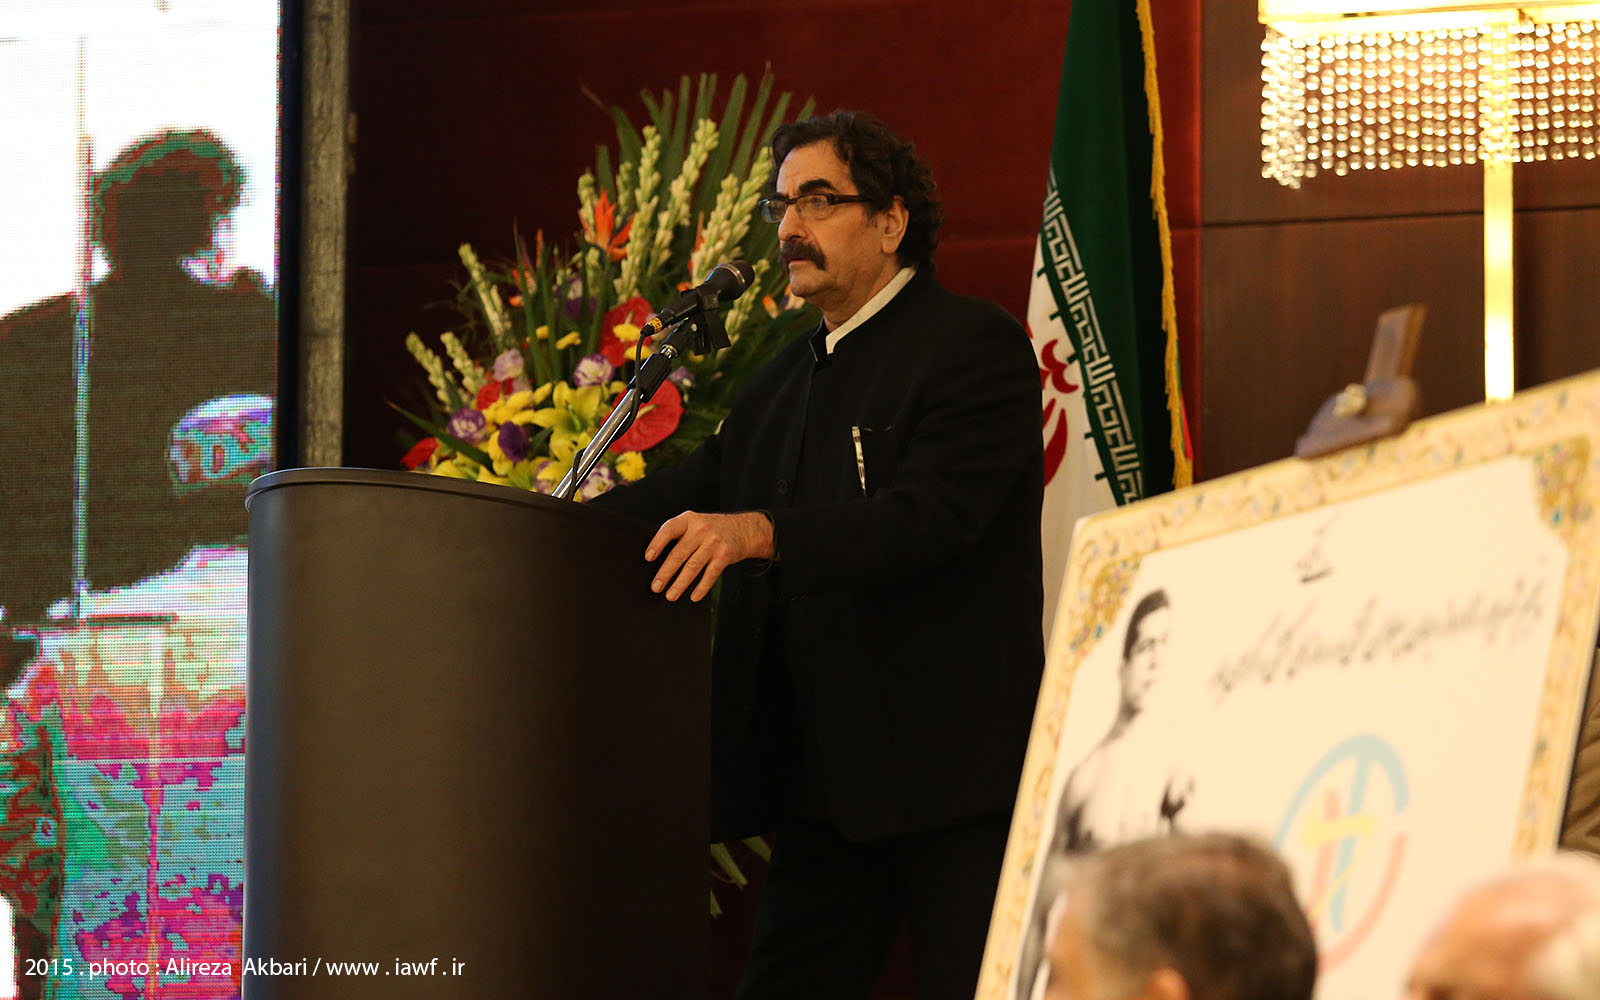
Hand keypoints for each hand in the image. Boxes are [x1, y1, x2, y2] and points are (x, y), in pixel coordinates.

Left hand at [646, 511, 774, 601]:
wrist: (745, 529)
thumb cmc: (713, 529)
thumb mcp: (696, 523)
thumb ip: (680, 534)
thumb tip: (657, 559)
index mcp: (689, 519)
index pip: (669, 529)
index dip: (657, 543)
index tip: (648, 558)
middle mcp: (701, 529)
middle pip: (679, 553)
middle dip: (665, 573)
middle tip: (656, 587)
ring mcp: (714, 542)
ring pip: (693, 567)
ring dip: (680, 584)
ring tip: (670, 595)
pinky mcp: (725, 555)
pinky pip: (710, 574)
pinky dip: (701, 588)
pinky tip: (694, 597)